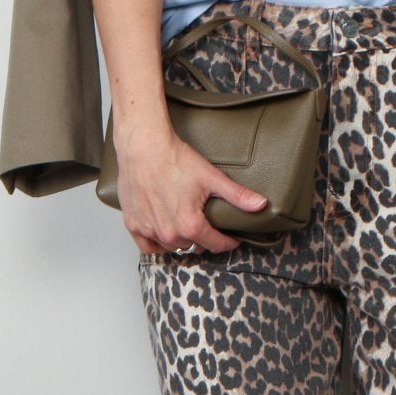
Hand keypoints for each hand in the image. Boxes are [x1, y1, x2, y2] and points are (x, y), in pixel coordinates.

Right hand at [116, 121, 266, 254]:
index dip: (228, 241)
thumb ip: (237, 195)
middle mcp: (169, 233)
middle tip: (208, 228)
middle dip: (204, 240)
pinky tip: (164, 236)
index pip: (216, 244)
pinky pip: (148, 246)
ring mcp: (150, 230)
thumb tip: (261, 204)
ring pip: (172, 247)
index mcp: (191, 225)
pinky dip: (156, 244)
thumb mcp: (211, 177)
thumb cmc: (174, 159)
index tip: (232, 238)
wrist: (143, 148)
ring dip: (182, 241)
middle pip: (194, 247)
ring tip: (188, 229)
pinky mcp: (134, 224)